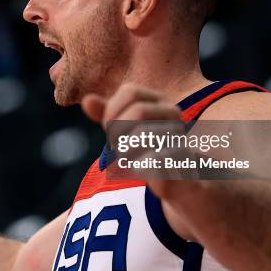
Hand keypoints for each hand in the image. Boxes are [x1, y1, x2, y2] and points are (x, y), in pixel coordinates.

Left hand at [81, 83, 186, 197]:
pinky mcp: (184, 162)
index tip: (111, 129)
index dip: (113, 110)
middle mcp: (175, 113)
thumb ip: (108, 114)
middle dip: (118, 131)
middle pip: (138, 111)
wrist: (184, 180)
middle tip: (118, 147)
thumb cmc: (148, 149)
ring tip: (130, 160)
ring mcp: (181, 135)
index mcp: (160, 100)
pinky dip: (140, 166)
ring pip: (143, 135)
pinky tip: (142, 170)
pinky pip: (154, 159)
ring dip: (127, 151)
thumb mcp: (125, 129)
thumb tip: (87, 101)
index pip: (130, 91)